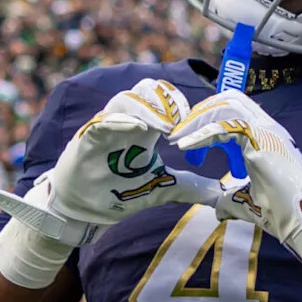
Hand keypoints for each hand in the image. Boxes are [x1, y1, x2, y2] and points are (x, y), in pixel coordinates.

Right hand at [0, 79, 222, 246]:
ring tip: (165, 127)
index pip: (164, 99)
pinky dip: (121, 120)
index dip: (180, 105)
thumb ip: (187, 187)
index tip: (194, 124)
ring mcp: (106, 128)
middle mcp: (127, 122)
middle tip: (180, 123)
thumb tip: (217, 192)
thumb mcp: (160, 189)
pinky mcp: (88, 138)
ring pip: (126, 99)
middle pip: (146, 90)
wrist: (84, 211)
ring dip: (148, 109)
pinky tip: (138, 129)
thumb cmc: (119, 193)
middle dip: (166, 101)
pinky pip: (103, 120)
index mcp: (145, 128)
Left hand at [170, 90, 301, 262]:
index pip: (234, 110)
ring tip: (179, 139)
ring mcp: (266, 130)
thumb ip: (230, 200)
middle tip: (179, 134)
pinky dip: (202, 134)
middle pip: (228, 99)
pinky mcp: (260, 140)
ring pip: (226, 104)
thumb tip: (218, 209)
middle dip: (200, 113)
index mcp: (265, 136)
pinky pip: (225, 127)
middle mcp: (267, 127)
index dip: (208, 120)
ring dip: (198, 119)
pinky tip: (186, 146)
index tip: (188, 144)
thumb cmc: (283, 211)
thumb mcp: (247, 201)